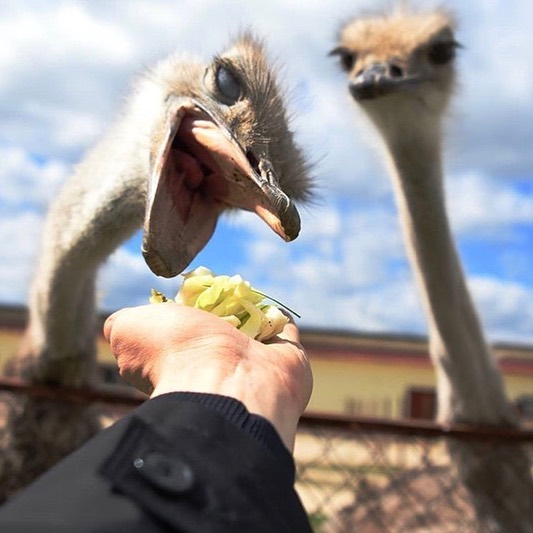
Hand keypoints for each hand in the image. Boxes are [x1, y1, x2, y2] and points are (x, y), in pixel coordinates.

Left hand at [103, 303, 312, 450]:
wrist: (226, 382)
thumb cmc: (175, 352)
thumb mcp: (128, 330)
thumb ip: (120, 324)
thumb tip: (122, 325)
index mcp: (181, 359)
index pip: (185, 333)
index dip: (187, 309)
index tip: (193, 290)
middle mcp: (215, 367)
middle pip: (220, 332)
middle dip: (222, 311)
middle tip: (225, 288)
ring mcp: (251, 366)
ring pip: (252, 334)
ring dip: (251, 314)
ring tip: (248, 291)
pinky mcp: (285, 362)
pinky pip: (284, 336)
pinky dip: (280, 321)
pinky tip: (273, 305)